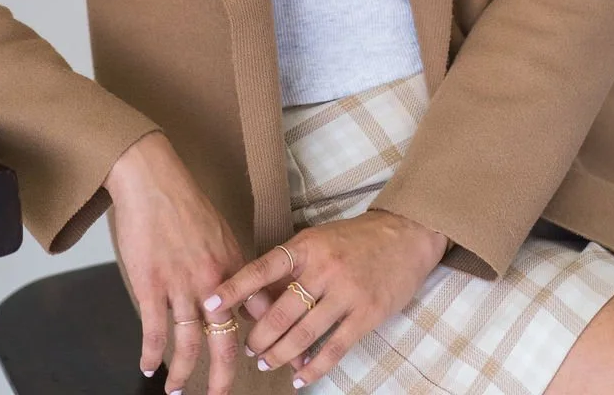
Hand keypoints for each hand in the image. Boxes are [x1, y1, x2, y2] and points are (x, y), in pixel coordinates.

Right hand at [106, 132, 308, 393]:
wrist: (154, 180)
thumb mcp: (224, 236)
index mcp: (234, 268)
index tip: (269, 367)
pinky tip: (149, 367)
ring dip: (183, 373)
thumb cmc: (186, 204)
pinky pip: (154, 331)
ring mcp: (181, 286)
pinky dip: (152, 354)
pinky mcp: (152, 285)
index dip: (264, 345)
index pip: (257, 315)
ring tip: (177, 391)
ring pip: (188, 344)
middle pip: (224, 342)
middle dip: (222, 378)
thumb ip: (238, 272)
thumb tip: (250, 304)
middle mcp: (213, 282)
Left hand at [200, 211, 448, 387]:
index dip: (234, 289)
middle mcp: (323, 268)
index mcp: (306, 246)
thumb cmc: (353, 239)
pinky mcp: (366, 315)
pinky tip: (299, 377)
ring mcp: (346, 293)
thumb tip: (256, 299)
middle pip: (280, 313)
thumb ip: (290, 267)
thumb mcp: (317, 241)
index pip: (262, 269)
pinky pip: (334, 348)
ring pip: (303, 334)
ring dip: (279, 354)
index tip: (209, 305)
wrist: (404, 236)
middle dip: (259, 337)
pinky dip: (313, 367)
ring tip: (266, 362)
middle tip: (247, 349)